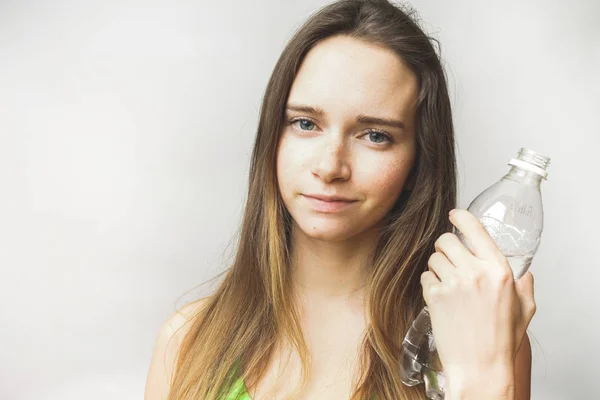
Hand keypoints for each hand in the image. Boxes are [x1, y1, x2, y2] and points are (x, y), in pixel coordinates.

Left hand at [420, 209, 535, 397]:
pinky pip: (425, 277)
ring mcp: (453, 283)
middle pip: (446, 240)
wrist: (480, 366)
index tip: (454, 214)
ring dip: (437, 267)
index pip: (475, 229)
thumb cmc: (501, 339)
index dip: (460, 217)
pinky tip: (440, 297)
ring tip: (447, 283)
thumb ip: (524, 286)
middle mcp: (475, 272)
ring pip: (433, 258)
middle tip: (449, 260)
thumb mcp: (524, 309)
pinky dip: (430, 284)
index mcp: (498, 270)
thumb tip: (524, 273)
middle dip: (445, 247)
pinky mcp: (434, 296)